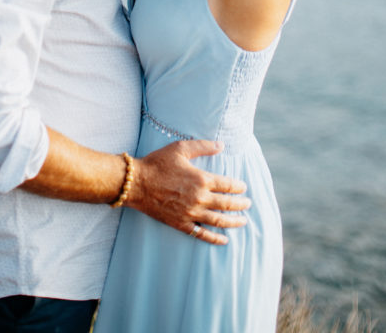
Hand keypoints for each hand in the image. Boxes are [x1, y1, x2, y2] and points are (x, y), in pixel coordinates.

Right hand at [127, 139, 250, 245]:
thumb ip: (203, 146)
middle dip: (241, 205)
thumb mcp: (181, 148)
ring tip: (243, 222)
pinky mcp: (181, 224)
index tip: (244, 188)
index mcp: (201, 179)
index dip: (238, 187)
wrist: (136, 183)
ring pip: (218, 221)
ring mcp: (190, 213)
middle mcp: (199, 198)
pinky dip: (214, 238)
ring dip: (233, 222)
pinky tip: (224, 240)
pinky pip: (201, 234)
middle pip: (227, 204)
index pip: (227, 185)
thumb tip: (221, 145)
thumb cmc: (158, 163)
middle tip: (248, 204)